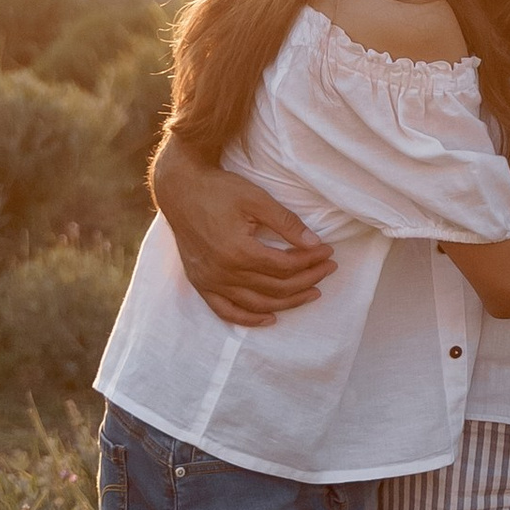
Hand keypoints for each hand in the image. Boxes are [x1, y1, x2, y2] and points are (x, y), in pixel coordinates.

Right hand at [153, 142, 333, 327]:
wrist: (181, 190)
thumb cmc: (219, 190)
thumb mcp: (257, 199)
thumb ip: (286, 223)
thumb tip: (314, 243)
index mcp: (239, 251)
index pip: (285, 266)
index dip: (311, 261)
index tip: (328, 252)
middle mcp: (224, 272)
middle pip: (276, 287)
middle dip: (307, 279)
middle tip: (328, 269)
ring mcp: (210, 281)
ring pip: (257, 304)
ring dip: (288, 302)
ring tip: (312, 293)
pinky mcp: (200, 284)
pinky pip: (226, 311)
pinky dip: (249, 319)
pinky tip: (270, 318)